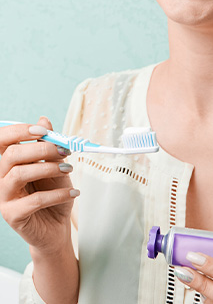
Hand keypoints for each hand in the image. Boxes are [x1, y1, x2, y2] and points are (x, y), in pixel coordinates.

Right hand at [0, 117, 79, 253]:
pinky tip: (73, 193)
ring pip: (18, 174)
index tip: (44, 130)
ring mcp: (4, 197)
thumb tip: (44, 120)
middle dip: (41, 148)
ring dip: (48, 168)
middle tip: (65, 151)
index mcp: (10, 162)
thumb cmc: (53, 192)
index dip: (20, 131)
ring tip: (68, 169)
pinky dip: (57, 194)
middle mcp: (2, 178)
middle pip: (11, 154)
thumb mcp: (55, 165)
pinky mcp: (12, 216)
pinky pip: (34, 200)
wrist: (56, 226)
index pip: (3, 140)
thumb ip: (48, 145)